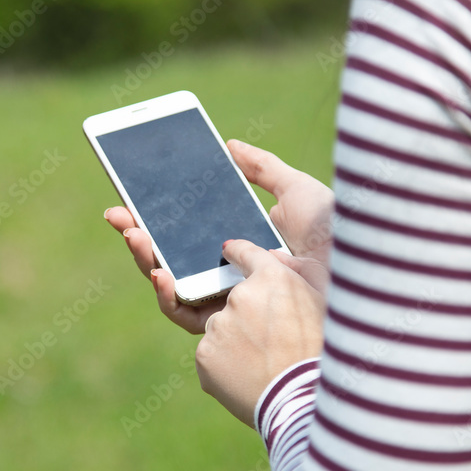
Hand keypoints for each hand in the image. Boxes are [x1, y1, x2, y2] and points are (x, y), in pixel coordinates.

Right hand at [104, 140, 333, 334]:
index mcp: (243, 243)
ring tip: (131, 232)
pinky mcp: (229, 326)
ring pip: (170, 282)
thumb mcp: (296, 191)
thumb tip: (229, 144)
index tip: (132, 195)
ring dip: (143, 258)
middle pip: (171, 254)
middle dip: (138, 232)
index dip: (158, 213)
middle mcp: (230, 273)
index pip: (188, 229)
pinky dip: (166, 294)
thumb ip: (262, 168)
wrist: (354, 274)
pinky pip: (185, 315)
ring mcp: (227, 300)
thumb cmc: (334, 237)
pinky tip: (158, 270)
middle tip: (117, 212)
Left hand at [196, 240, 324, 427]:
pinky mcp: (204, 355)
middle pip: (235, 301)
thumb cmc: (325, 354)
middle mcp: (239, 297)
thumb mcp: (327, 302)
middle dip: (247, 317)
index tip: (229, 252)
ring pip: (222, 330)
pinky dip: (225, 367)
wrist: (305, 404)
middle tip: (273, 344)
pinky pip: (212, 356)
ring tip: (266, 366)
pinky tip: (250, 379)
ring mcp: (218, 326)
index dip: (237, 253)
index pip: (245, 253)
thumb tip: (273, 257)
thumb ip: (301, 271)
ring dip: (237, 343)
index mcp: (271, 279)